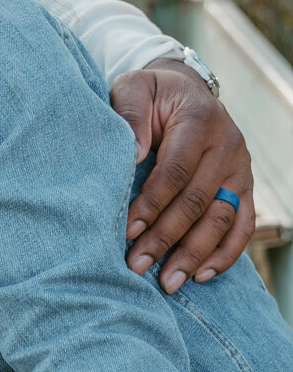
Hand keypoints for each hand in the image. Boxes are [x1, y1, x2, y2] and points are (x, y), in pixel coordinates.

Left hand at [110, 59, 254, 292]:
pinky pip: (242, 225)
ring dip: (194, 254)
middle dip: (166, 237)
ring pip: (221, 218)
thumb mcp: (134, 89)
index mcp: (200, 121)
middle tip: (137, 266)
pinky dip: (225, 254)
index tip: (127, 232)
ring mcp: (239, 169)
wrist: (184, 92)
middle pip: (198, 201)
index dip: (152, 204)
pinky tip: (200, 276)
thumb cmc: (151, 95)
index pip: (176, 171)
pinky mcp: (244, 187)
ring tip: (168, 282)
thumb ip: (130, 114)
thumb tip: (133, 153)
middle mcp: (227, 146)